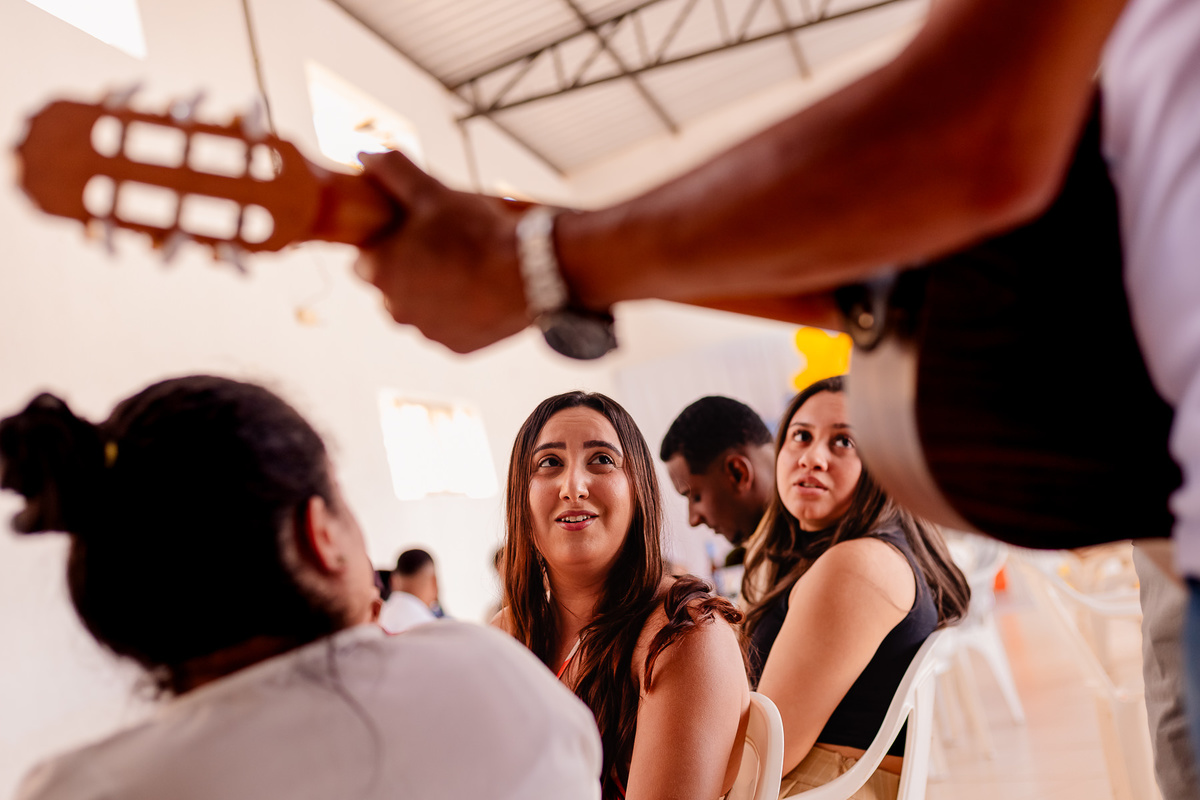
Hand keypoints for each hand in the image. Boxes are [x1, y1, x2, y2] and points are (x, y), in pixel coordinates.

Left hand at [353, 151, 530, 353]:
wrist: (530, 272)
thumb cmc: (477, 231)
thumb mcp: (432, 191)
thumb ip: (393, 172)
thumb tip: (364, 155)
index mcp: (380, 272)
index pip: (365, 262)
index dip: (386, 246)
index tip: (411, 236)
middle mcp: (396, 309)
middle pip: (392, 288)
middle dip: (408, 272)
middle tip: (442, 249)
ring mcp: (427, 332)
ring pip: (420, 310)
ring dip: (433, 295)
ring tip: (464, 270)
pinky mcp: (456, 347)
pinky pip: (449, 328)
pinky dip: (459, 314)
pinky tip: (479, 293)